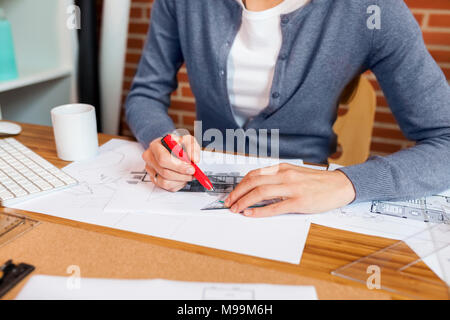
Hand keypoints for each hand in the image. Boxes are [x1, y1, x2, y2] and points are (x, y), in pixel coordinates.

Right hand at [142, 134, 200, 191]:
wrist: (175, 150)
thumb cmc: (179, 145)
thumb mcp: (188, 141)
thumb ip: (192, 148)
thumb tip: (194, 159)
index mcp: (155, 146)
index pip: (163, 158)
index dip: (178, 166)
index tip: (190, 167)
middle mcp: (150, 158)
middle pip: (164, 172)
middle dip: (182, 174)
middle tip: (192, 172)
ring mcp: (151, 170)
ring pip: (165, 182)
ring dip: (180, 180)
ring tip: (188, 175)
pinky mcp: (154, 179)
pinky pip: (166, 187)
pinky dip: (178, 184)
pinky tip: (182, 178)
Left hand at [224, 163, 355, 217]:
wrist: (340, 185)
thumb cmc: (317, 181)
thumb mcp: (295, 173)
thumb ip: (277, 178)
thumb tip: (257, 188)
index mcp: (283, 168)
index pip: (254, 174)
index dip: (240, 184)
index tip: (232, 193)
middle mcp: (285, 175)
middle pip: (253, 182)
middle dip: (237, 193)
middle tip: (228, 202)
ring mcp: (292, 188)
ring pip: (261, 193)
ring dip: (244, 201)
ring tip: (236, 209)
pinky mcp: (299, 202)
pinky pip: (275, 207)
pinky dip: (259, 211)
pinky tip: (250, 214)